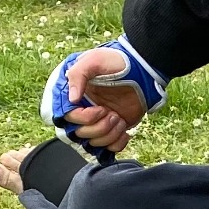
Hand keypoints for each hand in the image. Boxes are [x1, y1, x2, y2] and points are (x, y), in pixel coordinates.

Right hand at [40, 36, 167, 162]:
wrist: (140, 70)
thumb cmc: (115, 62)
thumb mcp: (94, 60)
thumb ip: (78, 75)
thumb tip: (72, 99)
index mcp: (74, 97)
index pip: (68, 118)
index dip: (85, 118)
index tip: (101, 109)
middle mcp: (83, 112)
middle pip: (80, 134)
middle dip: (99, 128)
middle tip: (113, 114)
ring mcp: (97, 123)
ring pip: (94, 143)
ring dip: (109, 135)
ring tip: (119, 119)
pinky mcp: (112, 131)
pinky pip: (109, 148)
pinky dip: (118, 143)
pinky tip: (126, 131)